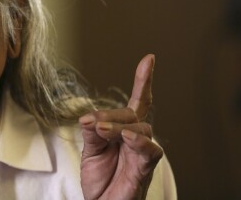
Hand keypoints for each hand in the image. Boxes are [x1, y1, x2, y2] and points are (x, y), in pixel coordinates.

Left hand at [79, 54, 163, 199]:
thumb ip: (91, 132)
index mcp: (123, 130)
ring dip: (119, 126)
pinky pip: (151, 150)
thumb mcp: (89, 151)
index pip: (136, 102)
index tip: (149, 59)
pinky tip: (128, 138)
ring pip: (140, 127)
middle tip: (94, 123)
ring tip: (102, 130)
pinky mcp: (145, 168)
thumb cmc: (100, 180)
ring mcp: (142, 152)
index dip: (143, 81)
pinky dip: (140, 141)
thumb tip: (90, 118)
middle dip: (112, 114)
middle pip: (132, 113)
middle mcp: (136, 138)